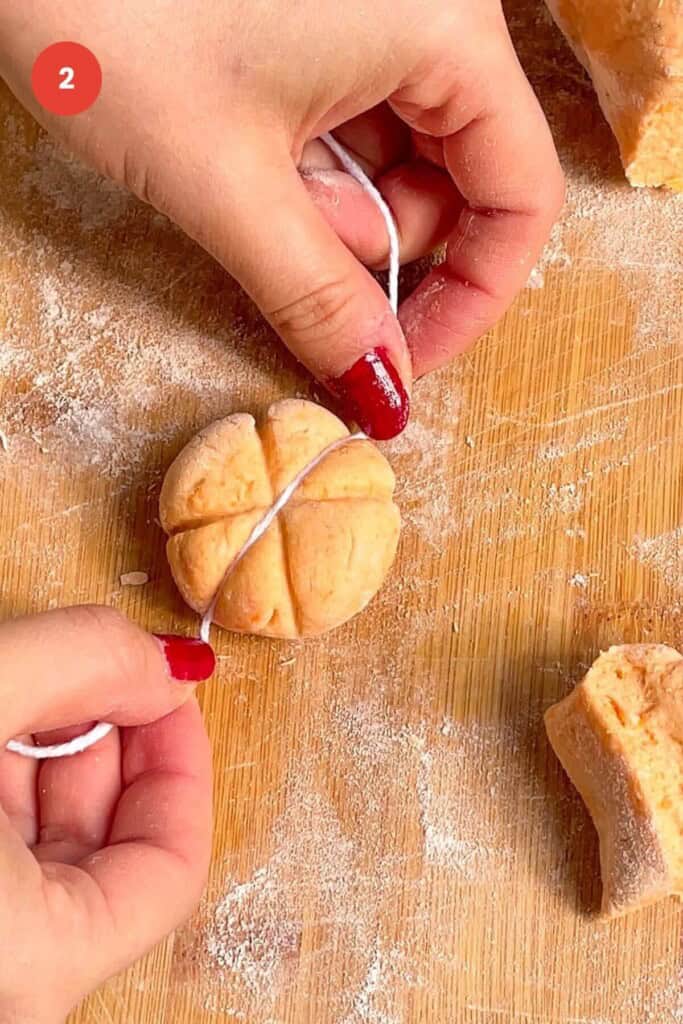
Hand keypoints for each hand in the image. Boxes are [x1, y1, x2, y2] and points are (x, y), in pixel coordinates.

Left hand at [0, 0, 563, 438]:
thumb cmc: (109, 14)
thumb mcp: (224, 183)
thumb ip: (316, 299)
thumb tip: (385, 388)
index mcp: (443, 28)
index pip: (520, 195)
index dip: (470, 297)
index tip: (405, 357)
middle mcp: (430, 7)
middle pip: (457, 182)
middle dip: (371, 240)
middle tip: (278, 234)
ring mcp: (380, 6)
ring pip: (398, 158)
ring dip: (326, 204)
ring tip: (239, 170)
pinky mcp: (329, 14)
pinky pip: (353, 121)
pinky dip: (305, 163)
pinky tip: (239, 143)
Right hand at [0, 606, 214, 1023]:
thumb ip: (77, 662)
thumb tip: (163, 661)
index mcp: (34, 961)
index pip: (171, 866)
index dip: (180, 761)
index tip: (168, 690)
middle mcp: (10, 984)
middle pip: (110, 850)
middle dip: (110, 741)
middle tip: (102, 672)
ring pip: (48, 852)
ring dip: (52, 755)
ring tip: (36, 688)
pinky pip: (2, 856)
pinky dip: (7, 782)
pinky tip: (0, 725)